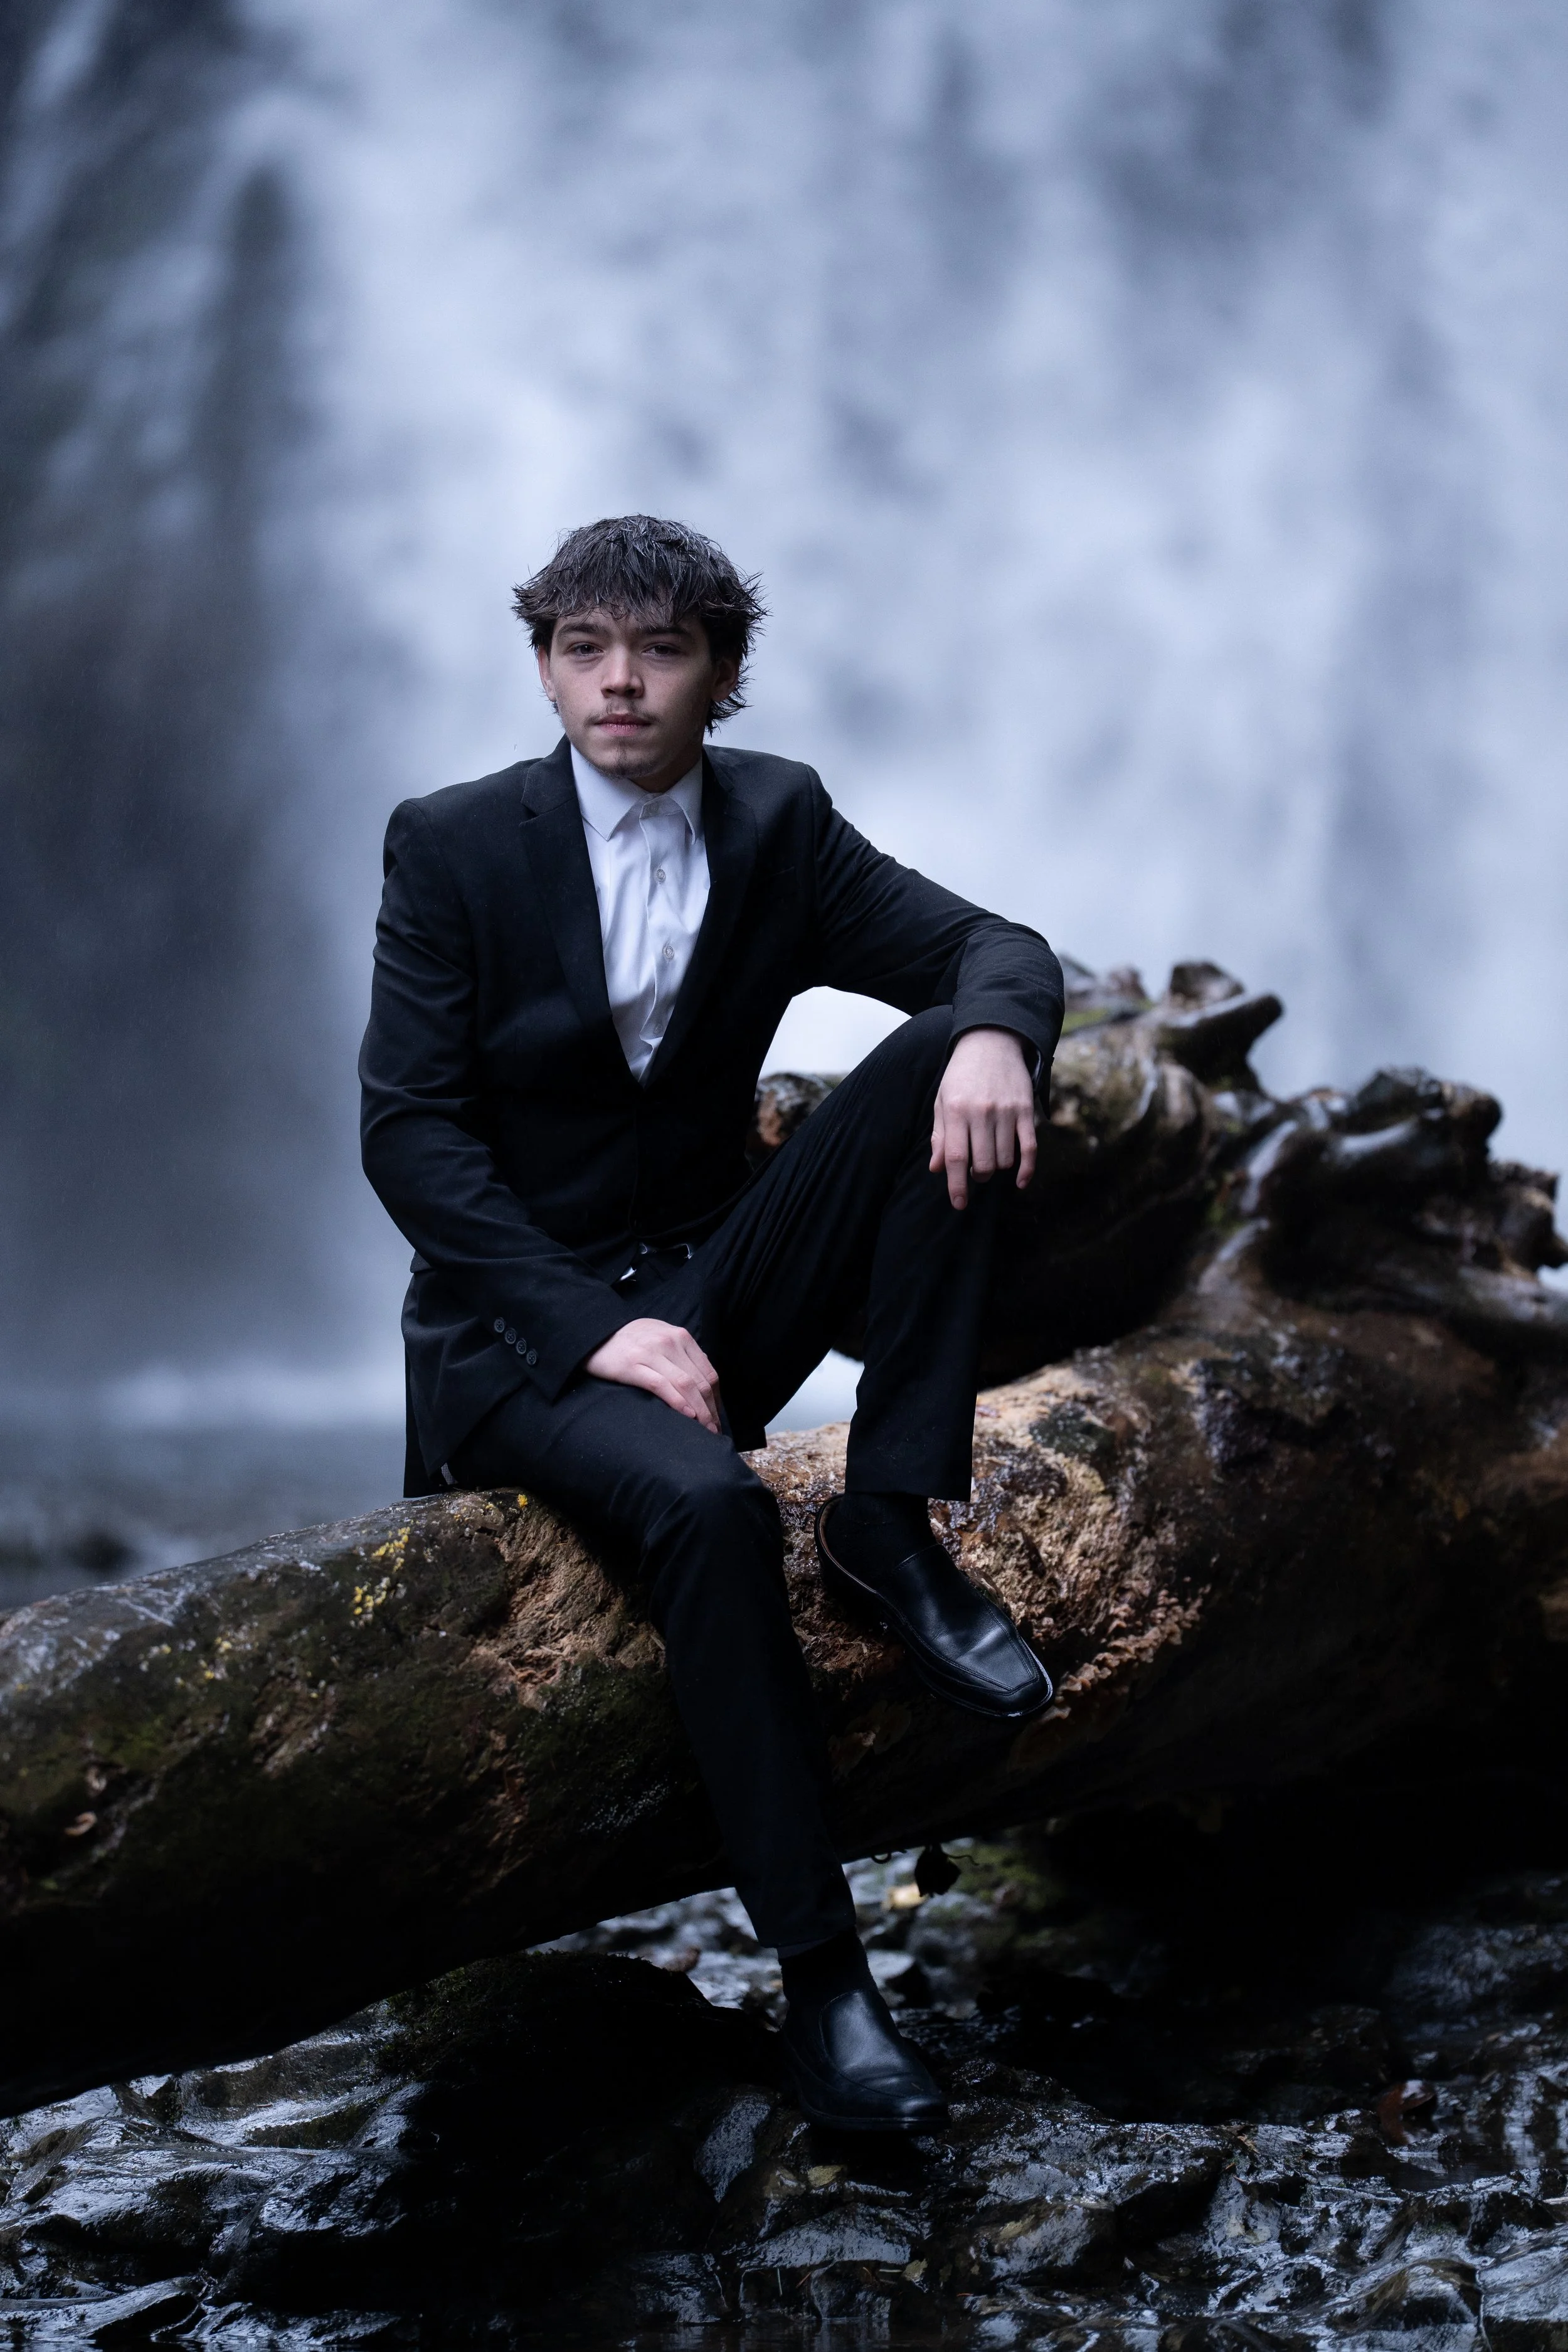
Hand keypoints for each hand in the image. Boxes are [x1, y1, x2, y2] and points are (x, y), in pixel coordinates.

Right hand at [583, 1318, 722, 1433]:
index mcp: (681, 1337)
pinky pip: (661, 1385)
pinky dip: (677, 1402)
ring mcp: (651, 1353)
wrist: (594, 1334)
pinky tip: (687, 1416)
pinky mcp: (632, 1365)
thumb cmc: (631, 1341)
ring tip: (705, 1430)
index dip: (717, 1399)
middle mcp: (669, 1343)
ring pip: (685, 1385)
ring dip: (699, 1411)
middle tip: (714, 1431)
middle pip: (700, 1382)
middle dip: (711, 1410)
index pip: (708, 1373)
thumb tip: (703, 1376)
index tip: (717, 1418)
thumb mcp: (662, 1337)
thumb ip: (682, 1353)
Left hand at [930, 1028, 1037, 1210]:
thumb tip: (937, 1169)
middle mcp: (981, 1112)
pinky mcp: (1025, 1110)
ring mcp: (1005, 1112)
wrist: (991, 1041)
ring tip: (990, 1159)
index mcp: (956, 1111)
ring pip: (1005, 1159)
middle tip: (976, 1171)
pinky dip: (1026, 1170)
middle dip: (978, 1176)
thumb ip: (940, 1135)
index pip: (956, 1158)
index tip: (959, 1203)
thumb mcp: (943, 1101)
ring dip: (997, 1168)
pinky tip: (1020, 1182)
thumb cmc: (961, 1075)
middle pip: (983, 1164)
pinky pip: (1030, 1148)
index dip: (957, 1186)